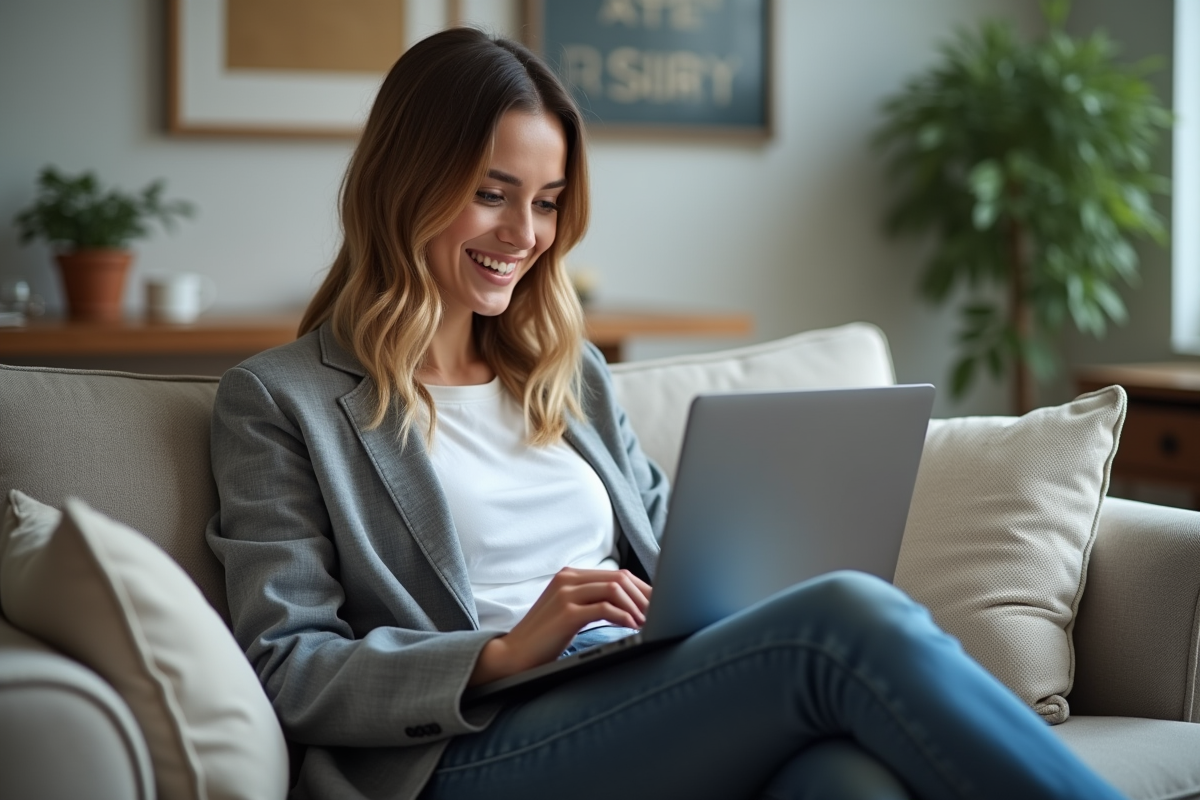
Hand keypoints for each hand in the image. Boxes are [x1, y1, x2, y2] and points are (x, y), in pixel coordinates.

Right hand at [468, 568, 651, 685]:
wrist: (513, 655)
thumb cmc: (545, 638)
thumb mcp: (570, 613)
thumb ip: (593, 602)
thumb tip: (632, 606)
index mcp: (570, 576)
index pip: (616, 574)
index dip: (641, 588)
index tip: (658, 604)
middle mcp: (568, 579)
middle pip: (619, 578)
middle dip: (645, 595)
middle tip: (661, 612)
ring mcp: (566, 594)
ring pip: (615, 589)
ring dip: (637, 605)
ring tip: (648, 621)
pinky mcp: (566, 612)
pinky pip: (605, 608)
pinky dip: (624, 617)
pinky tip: (633, 627)